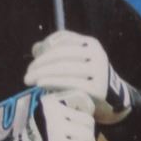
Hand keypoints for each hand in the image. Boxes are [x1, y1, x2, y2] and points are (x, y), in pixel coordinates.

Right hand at [11, 90, 96, 140]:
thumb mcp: (46, 119)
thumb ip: (62, 112)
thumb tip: (90, 108)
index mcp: (50, 104)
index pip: (82, 106)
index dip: (84, 123)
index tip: (78, 133)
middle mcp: (53, 113)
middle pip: (88, 122)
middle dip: (88, 136)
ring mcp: (56, 130)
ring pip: (88, 137)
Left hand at [25, 30, 140, 140]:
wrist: (113, 101)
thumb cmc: (87, 79)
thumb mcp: (76, 62)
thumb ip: (57, 53)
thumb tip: (36, 48)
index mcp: (90, 44)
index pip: (63, 39)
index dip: (45, 47)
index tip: (33, 57)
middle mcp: (96, 54)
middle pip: (61, 54)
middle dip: (40, 63)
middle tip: (27, 73)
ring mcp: (98, 71)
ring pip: (63, 68)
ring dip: (42, 73)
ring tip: (29, 80)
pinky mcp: (97, 88)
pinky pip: (69, 82)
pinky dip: (52, 81)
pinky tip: (40, 84)